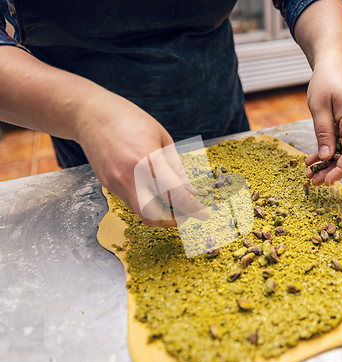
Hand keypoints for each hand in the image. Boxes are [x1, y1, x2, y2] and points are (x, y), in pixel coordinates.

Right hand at [75, 92, 208, 226]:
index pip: (175, 194)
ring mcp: (116, 183)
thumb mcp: (162, 138)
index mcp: (148, 160)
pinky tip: (153, 191)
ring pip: (141, 212)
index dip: (192, 208)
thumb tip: (191, 192)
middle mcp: (130, 176)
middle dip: (173, 220)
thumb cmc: (130, 120)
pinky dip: (146, 202)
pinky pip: (131, 202)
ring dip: (159, 213)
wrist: (90, 115)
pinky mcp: (108, 185)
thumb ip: (177, 168)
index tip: (203, 214)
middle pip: (154, 215)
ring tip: (172, 203)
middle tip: (186, 214)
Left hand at [305, 57, 341, 185]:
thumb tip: (327, 157)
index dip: (341, 169)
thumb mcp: (319, 107)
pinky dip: (329, 152)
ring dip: (329, 163)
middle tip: (314, 181)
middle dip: (332, 170)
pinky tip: (314, 160)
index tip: (328, 181)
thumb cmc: (326, 80)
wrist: (333, 65)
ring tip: (311, 173)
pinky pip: (341, 143)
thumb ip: (323, 133)